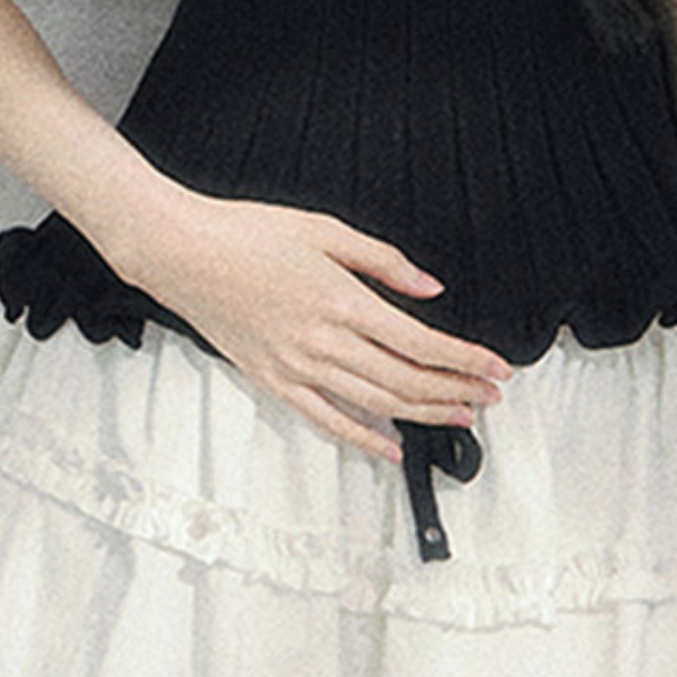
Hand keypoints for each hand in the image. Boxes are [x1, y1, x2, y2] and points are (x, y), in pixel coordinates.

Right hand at [131, 193, 508, 464]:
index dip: (465, 359)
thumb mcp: (322, 229)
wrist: (180, 251)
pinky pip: (326, 420)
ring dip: (425, 414)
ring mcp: (297, 367)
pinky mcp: (273, 380)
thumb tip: (429, 289)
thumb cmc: (244, 233)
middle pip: (407, 380)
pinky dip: (363, 438)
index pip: (421, 342)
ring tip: (460, 417)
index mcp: (341, 300)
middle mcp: (323, 342)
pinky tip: (391, 448)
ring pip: (376, 404)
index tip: (496, 366)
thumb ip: (382, 261)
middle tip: (490, 395)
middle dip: (457, 390)